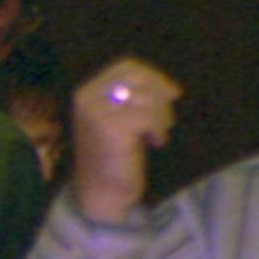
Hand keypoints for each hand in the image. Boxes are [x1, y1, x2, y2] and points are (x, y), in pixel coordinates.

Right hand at [70, 57, 182, 225]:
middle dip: (161, 97)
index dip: (154, 76)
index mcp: (87, 92)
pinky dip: (158, 129)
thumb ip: (134, 99)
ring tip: (157, 135)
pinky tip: (155, 143)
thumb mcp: (119, 118)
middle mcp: (88, 97)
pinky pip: (149, 116)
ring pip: (147, 97)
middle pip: (140, 78)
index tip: (172, 94)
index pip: (127, 67)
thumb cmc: (113, 156)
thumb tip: (170, 87)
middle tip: (165, 122)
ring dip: (162, 116)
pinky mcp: (111, 126)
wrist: (100, 192)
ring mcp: (97, 111)